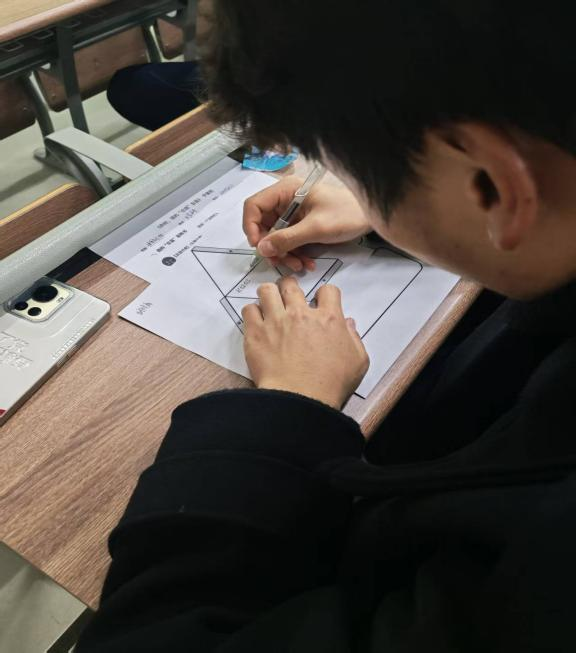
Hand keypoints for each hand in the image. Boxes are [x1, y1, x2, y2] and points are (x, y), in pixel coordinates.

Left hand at [242, 277, 369, 408]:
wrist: (300, 399)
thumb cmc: (330, 385)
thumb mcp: (358, 362)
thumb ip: (354, 338)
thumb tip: (348, 324)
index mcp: (328, 319)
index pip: (328, 290)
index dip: (324, 294)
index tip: (319, 303)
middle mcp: (301, 314)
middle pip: (291, 285)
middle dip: (290, 287)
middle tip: (288, 297)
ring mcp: (276, 321)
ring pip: (267, 290)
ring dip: (269, 295)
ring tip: (269, 304)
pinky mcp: (255, 333)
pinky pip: (248, 310)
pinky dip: (252, 312)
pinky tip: (257, 322)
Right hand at [243, 175, 370, 271]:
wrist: (371, 218)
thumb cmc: (346, 214)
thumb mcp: (316, 228)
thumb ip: (287, 238)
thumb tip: (262, 249)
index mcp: (286, 190)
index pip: (254, 206)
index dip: (251, 227)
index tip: (260, 247)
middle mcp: (285, 200)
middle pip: (262, 225)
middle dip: (272, 247)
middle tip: (282, 262)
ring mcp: (293, 213)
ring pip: (275, 237)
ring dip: (284, 254)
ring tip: (299, 265)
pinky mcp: (301, 225)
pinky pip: (288, 242)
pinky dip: (294, 254)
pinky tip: (306, 263)